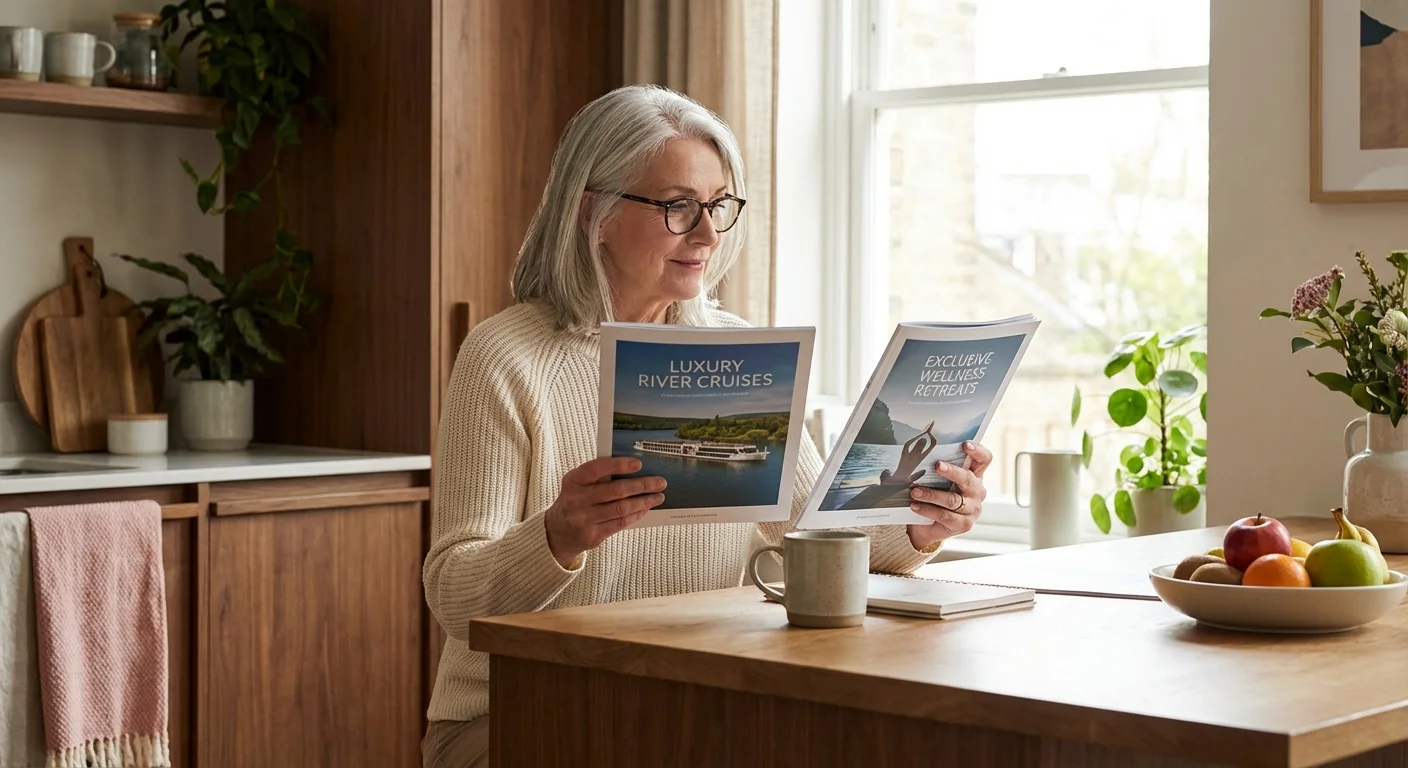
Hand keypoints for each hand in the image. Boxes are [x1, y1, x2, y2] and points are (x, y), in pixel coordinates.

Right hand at [544, 457, 665, 567]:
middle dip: (642, 485)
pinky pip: (620, 523)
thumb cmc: (576, 500)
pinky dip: (636, 514)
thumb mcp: (578, 484)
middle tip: (660, 482)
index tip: (638, 464)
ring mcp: (584, 519)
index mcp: (573, 480)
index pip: (597, 469)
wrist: (557, 531)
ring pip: (621, 508)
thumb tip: (634, 469)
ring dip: (644, 501)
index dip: (619, 466)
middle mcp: (576, 499)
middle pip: (615, 490)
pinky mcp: (593, 535)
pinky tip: (645, 508)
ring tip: (658, 496)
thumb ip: (599, 476)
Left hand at [907, 441, 991, 550]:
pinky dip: (927, 510)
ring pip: (953, 500)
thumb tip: (920, 454)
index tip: (965, 444)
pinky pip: (945, 516)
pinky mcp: (963, 525)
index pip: (984, 459)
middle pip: (968, 478)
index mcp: (974, 475)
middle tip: (936, 466)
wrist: (929, 527)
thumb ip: (937, 468)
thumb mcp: (939, 480)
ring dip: (931, 494)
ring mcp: (972, 509)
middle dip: (952, 471)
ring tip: (914, 491)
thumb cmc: (936, 496)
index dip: (978, 451)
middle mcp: (977, 491)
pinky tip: (914, 506)